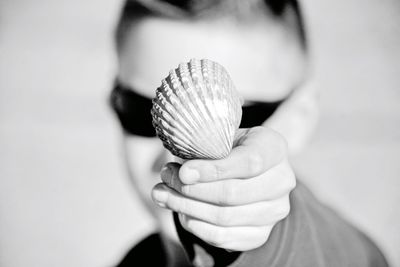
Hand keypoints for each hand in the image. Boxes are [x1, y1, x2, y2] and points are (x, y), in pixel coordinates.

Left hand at [151, 126, 295, 250]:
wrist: (249, 173)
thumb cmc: (230, 149)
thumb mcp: (222, 137)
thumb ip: (204, 147)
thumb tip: (179, 170)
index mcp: (274, 148)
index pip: (249, 162)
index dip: (213, 169)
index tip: (184, 172)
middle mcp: (282, 181)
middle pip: (233, 194)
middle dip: (190, 189)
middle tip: (164, 178)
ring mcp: (274, 211)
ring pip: (224, 217)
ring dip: (185, 208)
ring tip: (163, 194)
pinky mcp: (261, 234)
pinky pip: (222, 237)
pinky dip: (195, 226)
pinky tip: (180, 212)